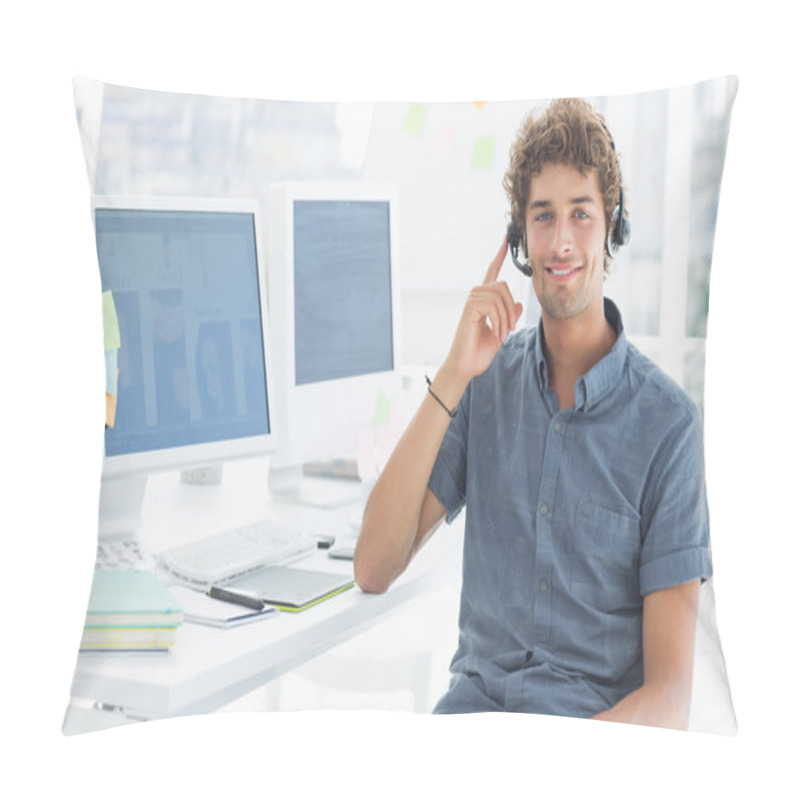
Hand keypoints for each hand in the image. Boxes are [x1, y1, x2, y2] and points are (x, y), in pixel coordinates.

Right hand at [441, 236, 522, 386]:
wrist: (466, 366)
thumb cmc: (479, 351)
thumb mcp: (502, 332)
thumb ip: (510, 317)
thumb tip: (518, 303)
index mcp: (484, 299)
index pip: (492, 271)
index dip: (500, 254)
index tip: (507, 237)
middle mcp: (476, 296)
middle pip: (503, 286)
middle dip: (511, 309)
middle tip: (510, 329)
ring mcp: (471, 300)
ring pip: (500, 296)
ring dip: (506, 318)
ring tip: (502, 334)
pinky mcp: (469, 308)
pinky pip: (493, 305)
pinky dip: (499, 321)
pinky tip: (495, 333)